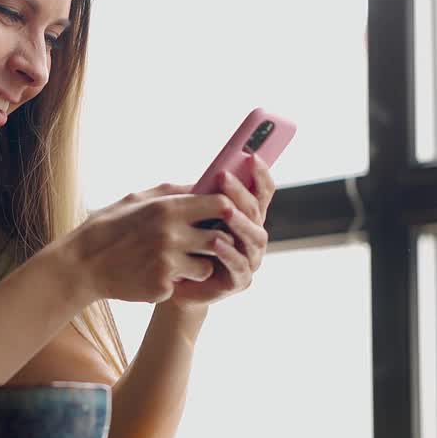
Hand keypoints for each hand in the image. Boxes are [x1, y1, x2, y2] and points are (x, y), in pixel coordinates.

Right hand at [49, 182, 247, 304]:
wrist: (82, 264)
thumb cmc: (109, 227)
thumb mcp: (136, 199)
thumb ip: (172, 192)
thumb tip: (202, 184)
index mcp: (167, 209)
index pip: (221, 205)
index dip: (228, 211)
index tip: (223, 216)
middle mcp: (171, 235)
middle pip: (221, 239)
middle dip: (217, 243)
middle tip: (205, 244)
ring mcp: (167, 263)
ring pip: (206, 267)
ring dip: (198, 266)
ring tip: (178, 262)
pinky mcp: (162, 287)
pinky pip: (184, 285)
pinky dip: (175, 282)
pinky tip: (154, 274)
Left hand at [171, 154, 274, 307]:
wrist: (174, 282)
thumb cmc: (185, 243)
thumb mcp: (194, 214)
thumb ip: (205, 196)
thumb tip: (210, 170)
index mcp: (247, 217)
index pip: (262, 193)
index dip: (261, 174)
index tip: (252, 155)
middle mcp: (253, 236)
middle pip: (256, 211)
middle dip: (241, 193)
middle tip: (223, 177)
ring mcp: (250, 259)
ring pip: (254, 237)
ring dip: (239, 221)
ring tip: (225, 209)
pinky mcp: (240, 281)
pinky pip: (239, 265)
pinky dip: (228, 252)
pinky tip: (216, 242)